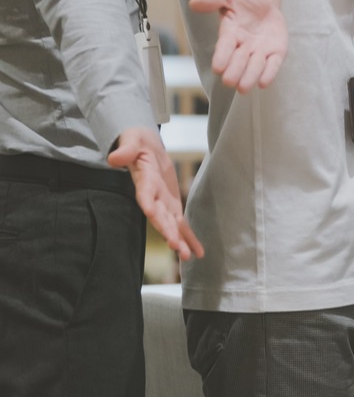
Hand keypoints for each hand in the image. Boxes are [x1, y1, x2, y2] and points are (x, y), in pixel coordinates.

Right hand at [110, 127, 202, 259]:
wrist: (144, 147)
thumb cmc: (136, 142)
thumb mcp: (132, 140)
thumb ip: (126, 149)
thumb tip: (113, 158)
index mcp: (144, 180)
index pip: (144, 194)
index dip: (148, 204)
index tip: (152, 214)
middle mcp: (152, 196)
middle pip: (159, 215)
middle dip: (167, 231)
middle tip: (176, 247)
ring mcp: (162, 202)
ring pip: (171, 224)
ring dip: (179, 240)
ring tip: (187, 256)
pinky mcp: (172, 204)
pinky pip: (181, 223)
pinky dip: (189, 237)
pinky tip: (198, 253)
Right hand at [188, 0, 287, 91]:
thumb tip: (194, 3)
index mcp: (230, 33)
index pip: (224, 46)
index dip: (221, 56)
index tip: (217, 68)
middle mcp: (243, 45)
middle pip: (238, 60)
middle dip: (234, 70)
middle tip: (229, 82)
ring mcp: (260, 50)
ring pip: (255, 66)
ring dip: (249, 76)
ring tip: (244, 88)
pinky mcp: (276, 51)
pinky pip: (273, 64)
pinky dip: (269, 73)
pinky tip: (264, 83)